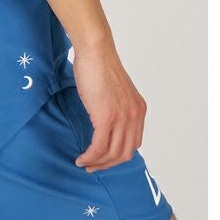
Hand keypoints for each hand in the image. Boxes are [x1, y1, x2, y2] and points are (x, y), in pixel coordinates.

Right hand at [71, 41, 145, 172]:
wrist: (96, 52)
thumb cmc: (99, 66)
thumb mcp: (115, 91)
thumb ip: (116, 107)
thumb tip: (105, 121)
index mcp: (138, 110)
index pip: (133, 144)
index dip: (118, 155)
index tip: (103, 158)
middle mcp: (134, 116)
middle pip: (125, 154)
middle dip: (108, 164)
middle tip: (93, 166)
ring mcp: (122, 118)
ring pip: (112, 153)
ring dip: (97, 163)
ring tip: (84, 163)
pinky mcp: (106, 118)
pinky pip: (99, 147)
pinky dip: (90, 156)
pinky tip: (81, 158)